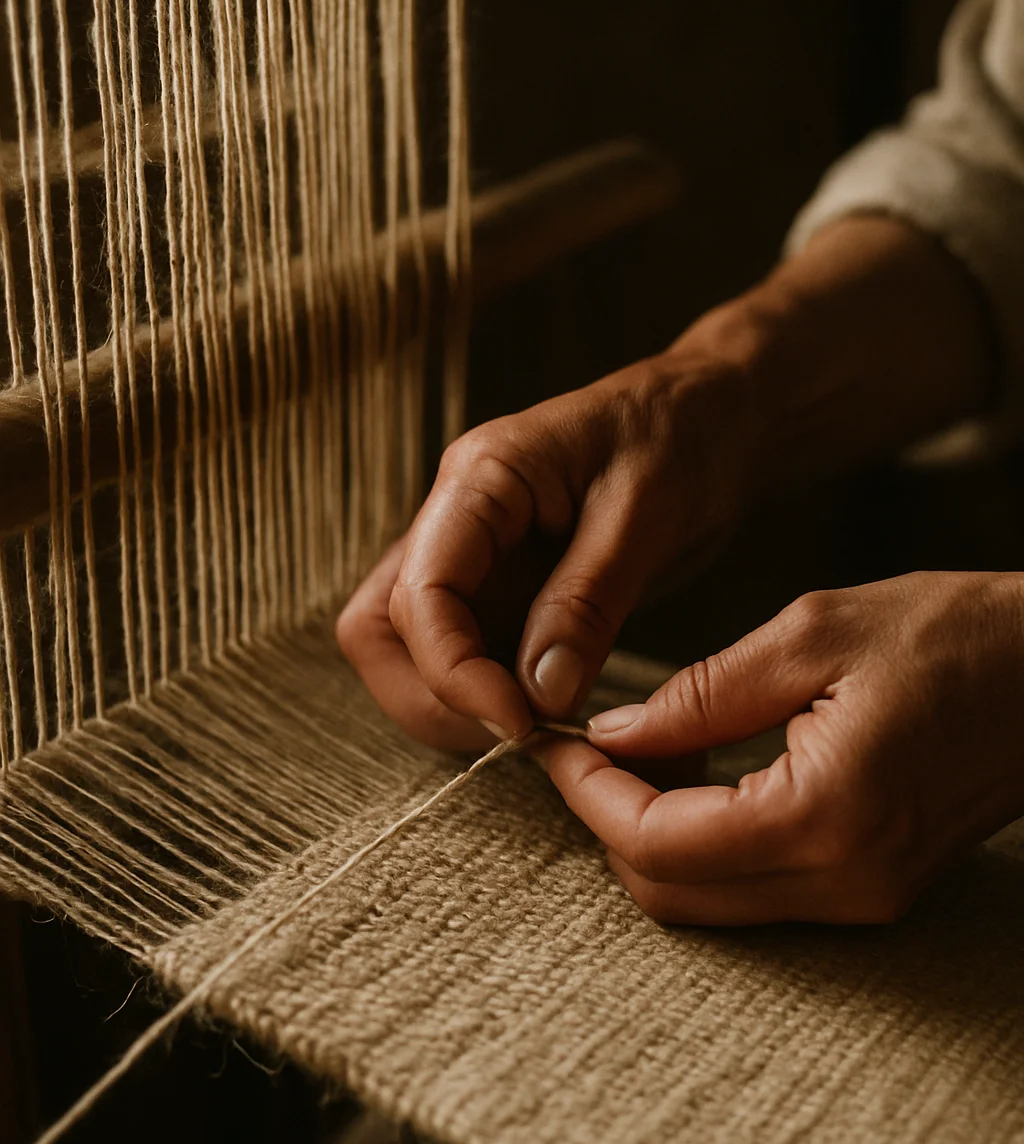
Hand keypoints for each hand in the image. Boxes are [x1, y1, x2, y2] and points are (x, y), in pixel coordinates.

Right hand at [337, 346, 757, 749]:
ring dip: (459, 704)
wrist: (719, 411)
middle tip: (521, 732)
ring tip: (542, 726)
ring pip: (412, 649)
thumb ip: (586, 603)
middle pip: (381, 629)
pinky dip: (495, 696)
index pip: (418, 594)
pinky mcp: (502, 588)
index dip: (453, 673)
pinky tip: (553, 712)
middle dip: (436, 696)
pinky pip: (468, 653)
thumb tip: (538, 696)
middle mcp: (456, 518)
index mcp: (481, 478)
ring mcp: (473, 555)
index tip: (520, 723)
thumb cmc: (687, 435)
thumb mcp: (648, 515)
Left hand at [539, 572, 1023, 924]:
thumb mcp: (813, 634)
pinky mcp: (874, 891)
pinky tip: (698, 774)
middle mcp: (842, 882)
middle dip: (609, 824)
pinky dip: (705, 843)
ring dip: (653, 837)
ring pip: (708, 904)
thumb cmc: (955, 635)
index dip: (587, 796)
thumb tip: (611, 735)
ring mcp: (863, 899)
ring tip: (636, 754)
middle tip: (583, 749)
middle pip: (670, 894)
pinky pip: (756, 890)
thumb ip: (700, 694)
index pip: (656, 843)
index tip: (554, 743)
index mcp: (823, 816)